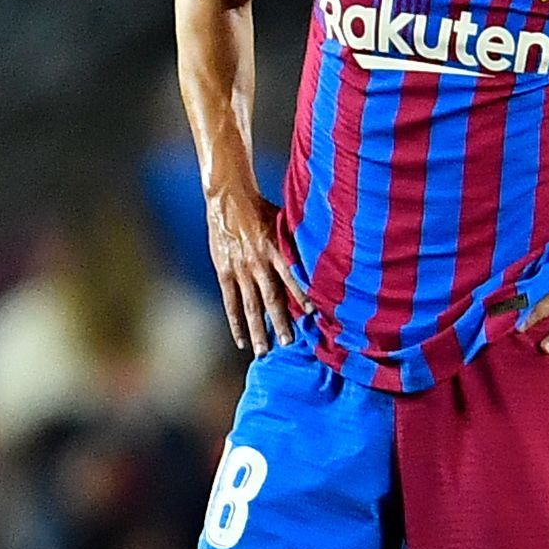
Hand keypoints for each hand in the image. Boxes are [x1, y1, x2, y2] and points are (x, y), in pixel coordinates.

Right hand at [204, 174, 307, 352]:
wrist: (229, 197)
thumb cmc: (263, 208)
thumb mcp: (286, 220)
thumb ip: (299, 243)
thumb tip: (324, 257)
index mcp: (276, 249)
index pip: (292, 278)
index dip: (302, 297)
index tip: (313, 316)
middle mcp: (258, 262)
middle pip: (272, 298)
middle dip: (281, 322)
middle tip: (289, 344)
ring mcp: (240, 269)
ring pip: (251, 305)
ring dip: (258, 329)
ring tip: (264, 351)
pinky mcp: (224, 271)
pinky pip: (231, 302)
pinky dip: (236, 322)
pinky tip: (241, 339)